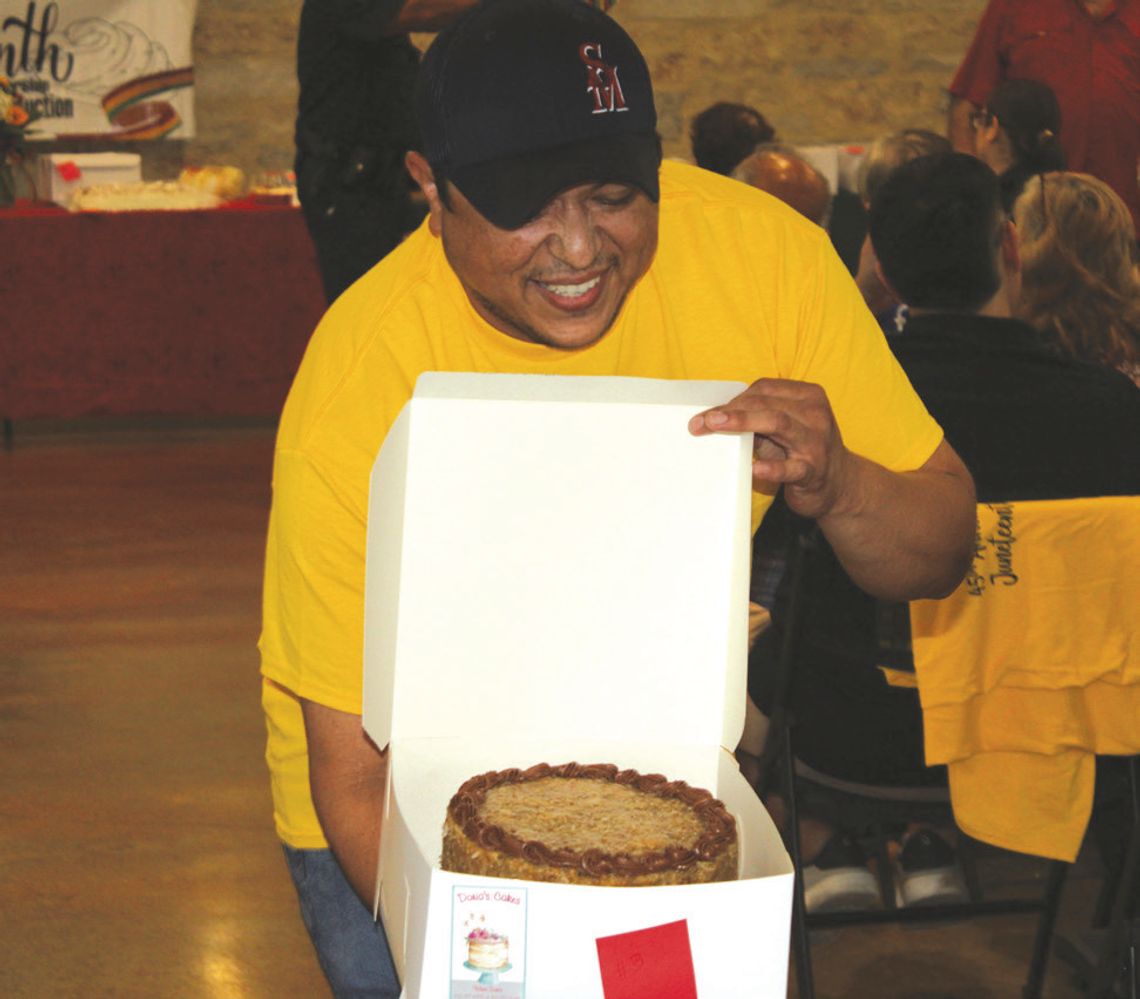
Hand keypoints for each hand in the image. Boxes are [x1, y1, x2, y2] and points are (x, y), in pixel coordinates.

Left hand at [688, 378, 855, 519]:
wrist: (838, 486)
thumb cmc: (802, 452)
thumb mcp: (783, 429)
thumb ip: (758, 418)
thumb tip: (715, 416)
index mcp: (807, 396)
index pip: (764, 389)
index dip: (733, 399)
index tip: (706, 413)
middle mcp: (814, 413)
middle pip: (766, 403)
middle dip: (730, 410)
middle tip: (700, 422)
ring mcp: (816, 442)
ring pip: (778, 423)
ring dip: (743, 422)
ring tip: (716, 425)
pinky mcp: (815, 471)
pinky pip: (792, 468)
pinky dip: (773, 467)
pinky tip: (755, 468)